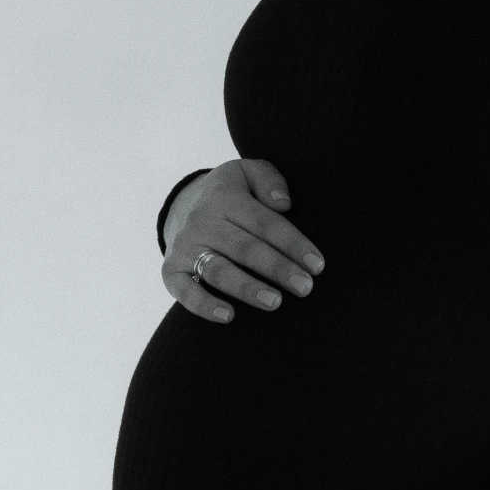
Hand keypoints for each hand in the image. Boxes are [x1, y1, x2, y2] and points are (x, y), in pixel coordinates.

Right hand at [162, 157, 324, 323]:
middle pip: (245, 248)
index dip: (293, 244)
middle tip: (305, 287)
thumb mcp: (248, 173)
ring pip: (218, 270)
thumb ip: (269, 179)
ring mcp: (185, 247)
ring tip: (275, 303)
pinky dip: (203, 305)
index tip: (317, 265)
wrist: (183, 207)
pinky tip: (228, 316)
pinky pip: (184, 291)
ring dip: (246, 288)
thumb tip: (284, 204)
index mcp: (226, 198)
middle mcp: (203, 222)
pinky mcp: (171, 271)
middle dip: (277, 269)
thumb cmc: (232, 194)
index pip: (265, 223)